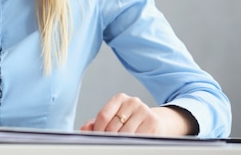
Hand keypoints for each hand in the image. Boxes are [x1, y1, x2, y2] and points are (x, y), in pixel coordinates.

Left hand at [80, 93, 197, 135]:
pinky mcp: (153, 122)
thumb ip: (97, 123)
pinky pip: (138, 138)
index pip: (103, 115)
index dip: (97, 129)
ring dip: (120, 142)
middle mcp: (133, 102)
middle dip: (107, 138)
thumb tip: (84, 130)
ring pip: (125, 134)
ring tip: (119, 143)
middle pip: (113, 127)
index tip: (96, 137)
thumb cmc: (130, 121)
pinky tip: (131, 143)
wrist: (156, 122)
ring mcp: (144, 111)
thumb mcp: (114, 118)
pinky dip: (131, 143)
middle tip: (108, 143)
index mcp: (120, 98)